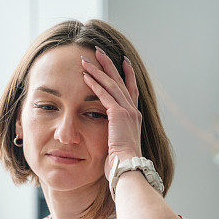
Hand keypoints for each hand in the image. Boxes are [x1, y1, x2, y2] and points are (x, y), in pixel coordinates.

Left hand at [80, 47, 141, 180]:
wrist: (129, 168)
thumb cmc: (122, 165)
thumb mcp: (119, 148)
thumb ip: (115, 139)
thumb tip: (110, 143)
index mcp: (134, 119)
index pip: (131, 91)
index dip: (127, 75)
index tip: (123, 62)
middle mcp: (133, 112)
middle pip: (121, 82)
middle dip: (109, 65)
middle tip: (99, 51)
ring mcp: (127, 112)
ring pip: (111, 84)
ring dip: (98, 70)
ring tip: (87, 58)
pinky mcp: (118, 114)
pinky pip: (104, 94)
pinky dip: (94, 83)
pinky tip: (85, 75)